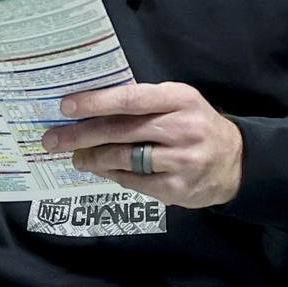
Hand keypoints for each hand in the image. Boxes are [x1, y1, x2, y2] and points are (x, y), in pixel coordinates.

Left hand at [42, 81, 242, 208]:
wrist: (235, 162)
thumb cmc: (195, 125)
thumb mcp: (178, 103)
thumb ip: (143, 102)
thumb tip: (90, 105)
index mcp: (180, 99)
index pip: (131, 99)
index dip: (96, 102)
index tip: (66, 106)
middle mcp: (183, 127)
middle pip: (121, 130)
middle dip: (81, 135)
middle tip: (53, 139)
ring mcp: (181, 160)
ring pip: (124, 158)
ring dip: (92, 158)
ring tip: (75, 157)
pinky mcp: (178, 188)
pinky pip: (134, 181)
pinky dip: (112, 175)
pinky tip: (101, 170)